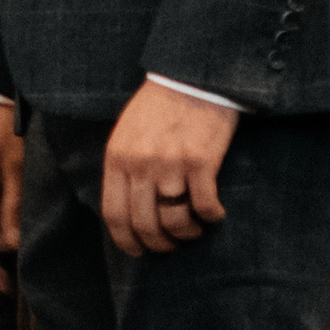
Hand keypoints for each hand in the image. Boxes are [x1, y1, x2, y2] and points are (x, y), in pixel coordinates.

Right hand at [0, 98, 23, 292]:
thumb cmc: (7, 121)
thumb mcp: (18, 167)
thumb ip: (14, 208)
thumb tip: (13, 242)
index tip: (5, 286)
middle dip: (1, 240)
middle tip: (30, 235)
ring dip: (3, 222)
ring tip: (28, 211)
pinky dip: (1, 206)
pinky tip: (19, 198)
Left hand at [101, 80, 235, 255]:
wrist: (191, 77)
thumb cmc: (159, 107)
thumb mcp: (127, 133)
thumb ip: (123, 167)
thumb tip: (127, 210)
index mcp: (118, 157)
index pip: (114, 214)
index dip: (126, 241)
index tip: (139, 252)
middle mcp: (141, 164)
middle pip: (145, 224)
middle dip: (159, 244)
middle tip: (172, 245)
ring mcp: (170, 164)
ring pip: (175, 221)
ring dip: (188, 233)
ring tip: (194, 228)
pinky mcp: (201, 162)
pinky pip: (205, 207)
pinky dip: (211, 217)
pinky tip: (215, 213)